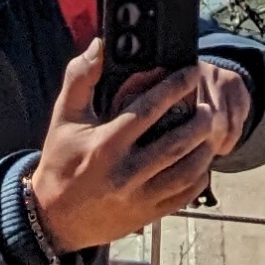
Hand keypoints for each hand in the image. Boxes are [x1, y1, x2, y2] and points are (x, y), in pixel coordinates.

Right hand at [28, 45, 247, 254]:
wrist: (54, 219)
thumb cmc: (60, 162)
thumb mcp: (64, 117)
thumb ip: (80, 77)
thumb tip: (100, 45)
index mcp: (106, 144)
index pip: (149, 109)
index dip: (175, 87)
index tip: (191, 72)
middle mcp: (126, 172)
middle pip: (176, 142)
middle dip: (198, 120)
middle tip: (207, 104)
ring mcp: (139, 197)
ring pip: (185, 171)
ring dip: (204, 148)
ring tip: (210, 130)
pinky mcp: (147, 215)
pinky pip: (184, 196)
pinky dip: (199, 178)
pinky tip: (201, 162)